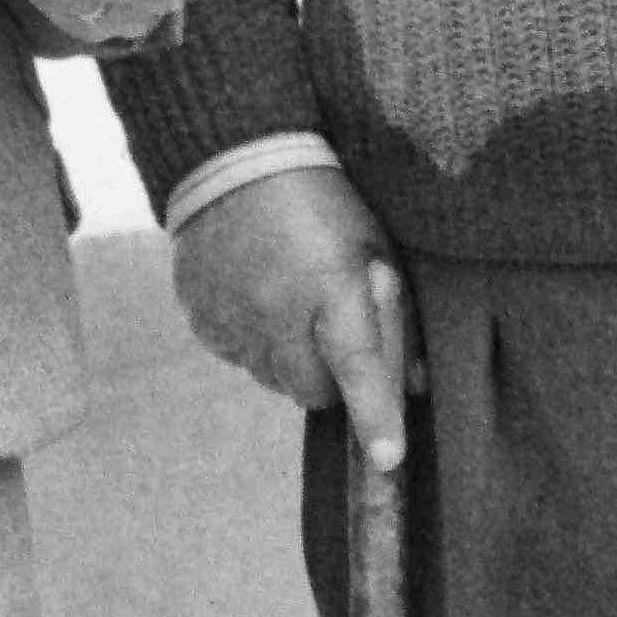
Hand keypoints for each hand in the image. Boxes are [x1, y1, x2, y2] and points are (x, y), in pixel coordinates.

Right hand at [172, 166, 416, 470]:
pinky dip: (254, 340)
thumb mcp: (373, 245)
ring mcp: (231, 315)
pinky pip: (236, 355)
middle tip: (335, 337)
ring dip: (290, 359)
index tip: (387, 459)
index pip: (357, 367)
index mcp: (329, 285)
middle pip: (312, 391)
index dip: (374, 416)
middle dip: (332, 379)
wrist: (233, 156)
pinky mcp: (201, 315)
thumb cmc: (322, 198)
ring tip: (293, 304)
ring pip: (272, 378)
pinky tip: (259, 295)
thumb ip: (395, 314)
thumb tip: (416, 382)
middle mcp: (275, 309)